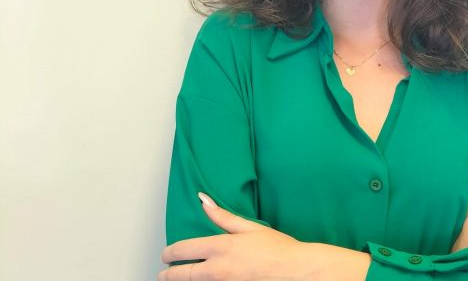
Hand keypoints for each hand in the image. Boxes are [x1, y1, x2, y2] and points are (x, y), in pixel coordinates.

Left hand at [158, 193, 311, 279]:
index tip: (166, 254)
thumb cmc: (278, 249)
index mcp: (221, 247)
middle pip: (180, 275)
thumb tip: (204, 202)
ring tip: (181, 279)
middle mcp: (217, 270)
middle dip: (167, 275)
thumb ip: (223, 217)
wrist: (296, 272)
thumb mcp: (250, 228)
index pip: (182, 251)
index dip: (169, 253)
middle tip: (164, 274)